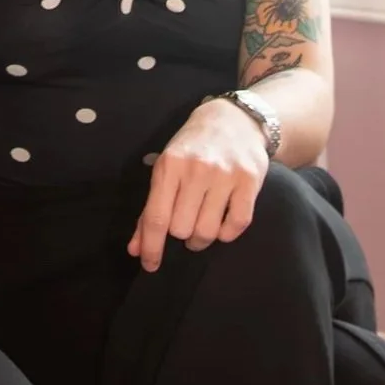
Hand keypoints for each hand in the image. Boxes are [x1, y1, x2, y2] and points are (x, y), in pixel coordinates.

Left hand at [130, 98, 269, 272]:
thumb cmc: (192, 148)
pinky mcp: (250, 181)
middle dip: (180, 236)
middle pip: (182, 228)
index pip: (156, 217)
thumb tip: (135, 249)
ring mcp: (225, 175)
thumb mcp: (165, 170)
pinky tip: (221, 226)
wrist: (234, 120)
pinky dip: (226, 234)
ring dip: (202, 239)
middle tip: (184, 228)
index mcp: (169, 166)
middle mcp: (197, 170)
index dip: (151, 247)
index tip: (150, 265)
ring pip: (208, 230)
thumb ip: (150, 210)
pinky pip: (237, 224)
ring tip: (201, 230)